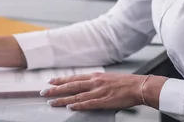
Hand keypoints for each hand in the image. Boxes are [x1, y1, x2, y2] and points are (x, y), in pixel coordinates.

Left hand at [40, 73, 166, 110]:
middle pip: (71, 86)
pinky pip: (88, 103)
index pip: (74, 78)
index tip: (50, 82)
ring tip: (52, 103)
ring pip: (76, 96)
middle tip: (44, 93)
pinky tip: (70, 106)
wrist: (138, 86)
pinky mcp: (104, 101)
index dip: (61, 80)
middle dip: (56, 90)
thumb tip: (87, 85)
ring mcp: (98, 91)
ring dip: (62, 99)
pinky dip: (78, 105)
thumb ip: (97, 81)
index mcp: (96, 76)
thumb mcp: (108, 78)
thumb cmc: (125, 83)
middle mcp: (94, 82)